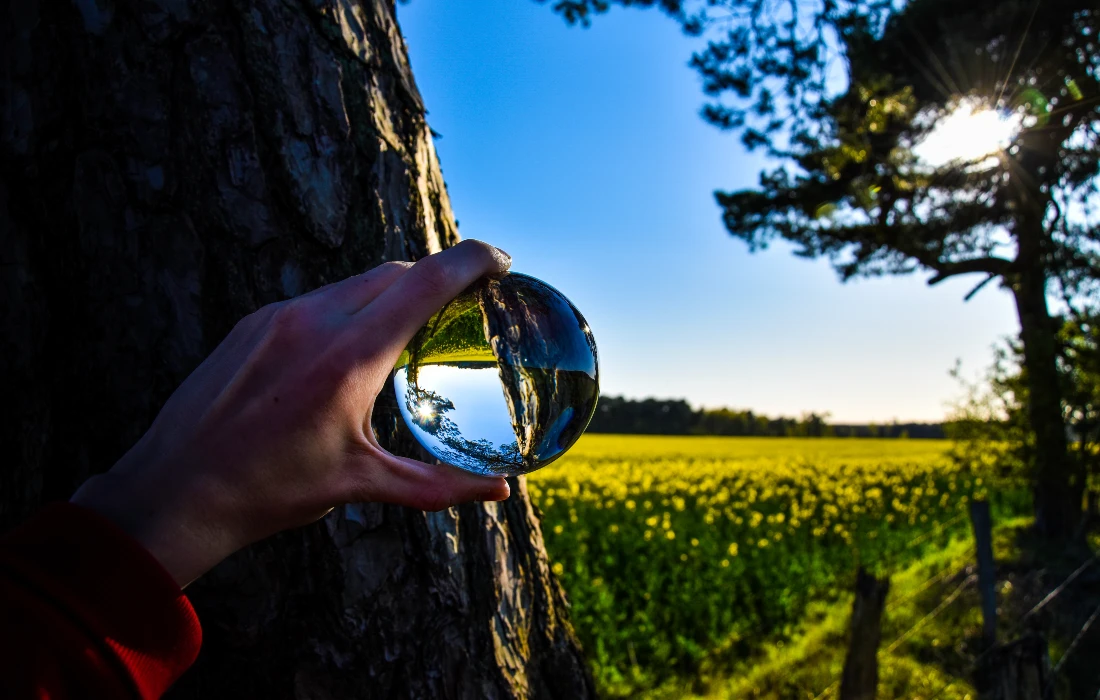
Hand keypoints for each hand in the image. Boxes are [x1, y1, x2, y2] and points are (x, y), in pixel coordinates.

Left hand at [71, 240, 512, 586]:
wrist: (174, 490)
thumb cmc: (269, 491)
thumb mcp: (360, 484)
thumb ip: (436, 484)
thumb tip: (500, 489)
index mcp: (350, 358)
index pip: (426, 283)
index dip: (472, 259)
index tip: (501, 260)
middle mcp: (314, 322)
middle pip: (395, 272)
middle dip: (437, 274)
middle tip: (467, 297)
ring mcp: (278, 317)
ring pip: (354, 282)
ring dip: (392, 290)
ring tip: (413, 321)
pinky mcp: (253, 323)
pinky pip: (317, 300)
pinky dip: (349, 307)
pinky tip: (351, 344)